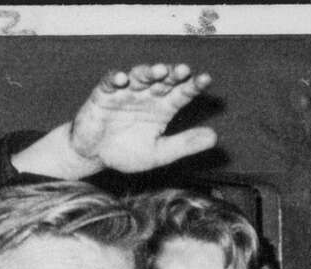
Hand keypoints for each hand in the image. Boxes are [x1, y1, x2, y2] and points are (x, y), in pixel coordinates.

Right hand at [13, 63, 215, 179]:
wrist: (95, 156)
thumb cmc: (128, 152)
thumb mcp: (159, 153)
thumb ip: (185, 144)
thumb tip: (215, 137)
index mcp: (163, 108)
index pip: (181, 93)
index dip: (193, 85)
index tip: (206, 80)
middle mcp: (147, 95)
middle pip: (162, 80)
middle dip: (172, 74)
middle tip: (184, 70)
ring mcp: (125, 92)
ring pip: (139, 76)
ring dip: (148, 72)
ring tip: (159, 72)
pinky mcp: (103, 94)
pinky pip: (109, 82)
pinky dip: (115, 79)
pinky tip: (123, 79)